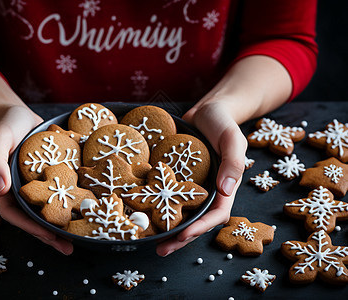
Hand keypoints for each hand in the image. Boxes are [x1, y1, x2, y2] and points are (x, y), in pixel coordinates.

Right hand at [0, 105, 73, 254]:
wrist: (20, 114)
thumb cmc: (6, 125)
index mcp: (5, 187)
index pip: (15, 214)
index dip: (30, 227)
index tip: (48, 236)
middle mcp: (21, 190)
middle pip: (33, 218)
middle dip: (49, 235)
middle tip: (68, 248)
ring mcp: (37, 185)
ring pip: (48, 209)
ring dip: (61, 224)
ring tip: (79, 237)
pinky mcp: (51, 177)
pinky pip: (60, 193)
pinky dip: (70, 202)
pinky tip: (85, 209)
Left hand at [156, 100, 245, 255]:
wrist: (207, 110)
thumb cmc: (223, 123)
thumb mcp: (233, 138)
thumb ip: (233, 162)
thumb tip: (226, 189)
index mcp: (225, 187)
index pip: (215, 215)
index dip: (200, 228)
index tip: (183, 235)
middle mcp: (207, 191)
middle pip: (196, 221)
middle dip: (180, 238)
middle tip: (161, 250)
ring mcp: (191, 187)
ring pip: (180, 213)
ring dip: (167, 229)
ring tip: (150, 242)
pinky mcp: (176, 179)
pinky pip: (168, 196)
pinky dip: (157, 207)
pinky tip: (142, 215)